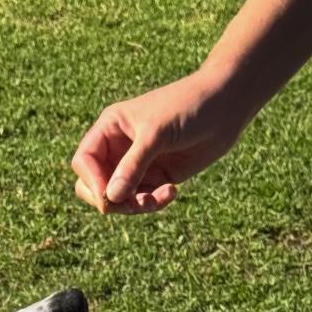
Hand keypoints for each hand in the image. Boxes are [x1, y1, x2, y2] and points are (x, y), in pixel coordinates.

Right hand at [70, 71, 246, 214]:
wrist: (226, 106)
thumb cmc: (188, 107)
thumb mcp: (156, 134)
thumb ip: (132, 165)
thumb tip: (109, 198)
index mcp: (110, 128)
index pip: (84, 161)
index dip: (91, 181)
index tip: (109, 197)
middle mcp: (119, 147)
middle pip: (94, 184)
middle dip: (110, 200)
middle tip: (132, 203)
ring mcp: (138, 164)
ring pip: (119, 198)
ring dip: (135, 205)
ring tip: (158, 199)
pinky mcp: (158, 177)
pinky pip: (143, 199)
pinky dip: (153, 202)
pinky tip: (172, 191)